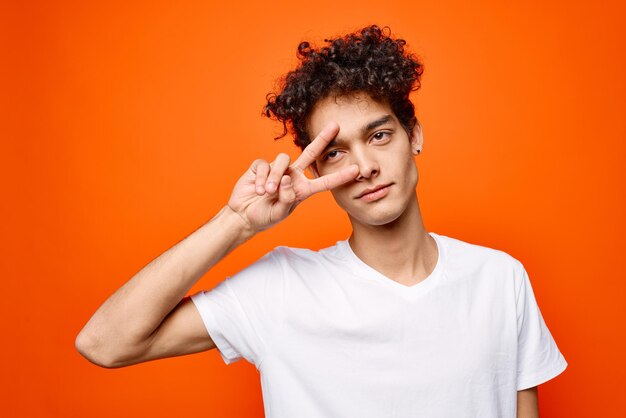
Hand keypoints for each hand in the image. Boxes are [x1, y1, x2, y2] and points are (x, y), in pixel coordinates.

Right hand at [227, 122, 358, 231]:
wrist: (243, 215)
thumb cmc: (265, 216)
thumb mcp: (280, 213)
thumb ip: (287, 198)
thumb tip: (288, 178)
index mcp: (302, 189)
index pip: (324, 181)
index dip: (340, 176)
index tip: (356, 170)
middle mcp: (292, 175)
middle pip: (310, 153)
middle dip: (322, 138)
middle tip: (335, 125)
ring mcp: (277, 169)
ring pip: (283, 160)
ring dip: (275, 178)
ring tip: (267, 193)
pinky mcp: (261, 166)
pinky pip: (265, 165)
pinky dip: (262, 179)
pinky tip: (258, 189)